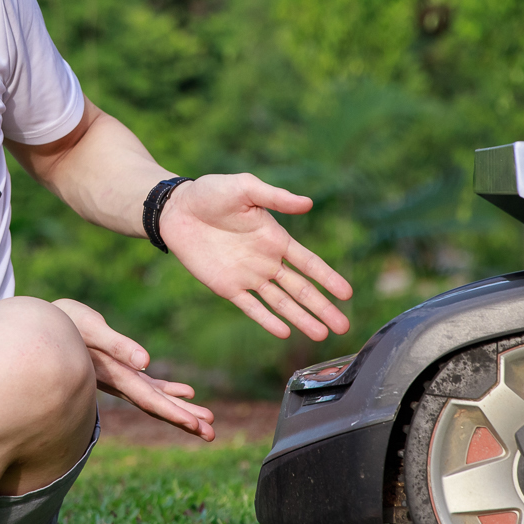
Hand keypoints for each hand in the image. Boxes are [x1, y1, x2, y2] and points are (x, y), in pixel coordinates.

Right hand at [50, 298, 215, 441]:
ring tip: (207, 420)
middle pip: (156, 406)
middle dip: (184, 420)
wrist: (38, 328)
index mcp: (114, 375)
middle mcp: (118, 382)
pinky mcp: (117, 369)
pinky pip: (147, 384)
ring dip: (181, 408)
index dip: (174, 413)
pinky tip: (186, 391)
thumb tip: (146, 361)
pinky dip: (166, 389)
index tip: (197, 427)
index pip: (149, 400)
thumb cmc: (62, 323)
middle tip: (211, 435)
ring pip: (155, 398)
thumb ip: (116, 345)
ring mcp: (118, 377)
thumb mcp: (89, 328)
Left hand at [158, 174, 352, 340]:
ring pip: (281, 303)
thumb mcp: (245, 187)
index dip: (328, 278)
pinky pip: (251, 307)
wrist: (176, 209)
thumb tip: (308, 203)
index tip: (348, 294)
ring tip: (322, 335)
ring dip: (302, 319)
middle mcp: (267, 261)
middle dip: (323, 307)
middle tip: (344, 326)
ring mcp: (248, 276)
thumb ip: (276, 198)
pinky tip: (284, 332)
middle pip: (301, 289)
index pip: (309, 263)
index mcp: (276, 238)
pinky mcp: (226, 287)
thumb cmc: (211, 192)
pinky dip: (267, 320)